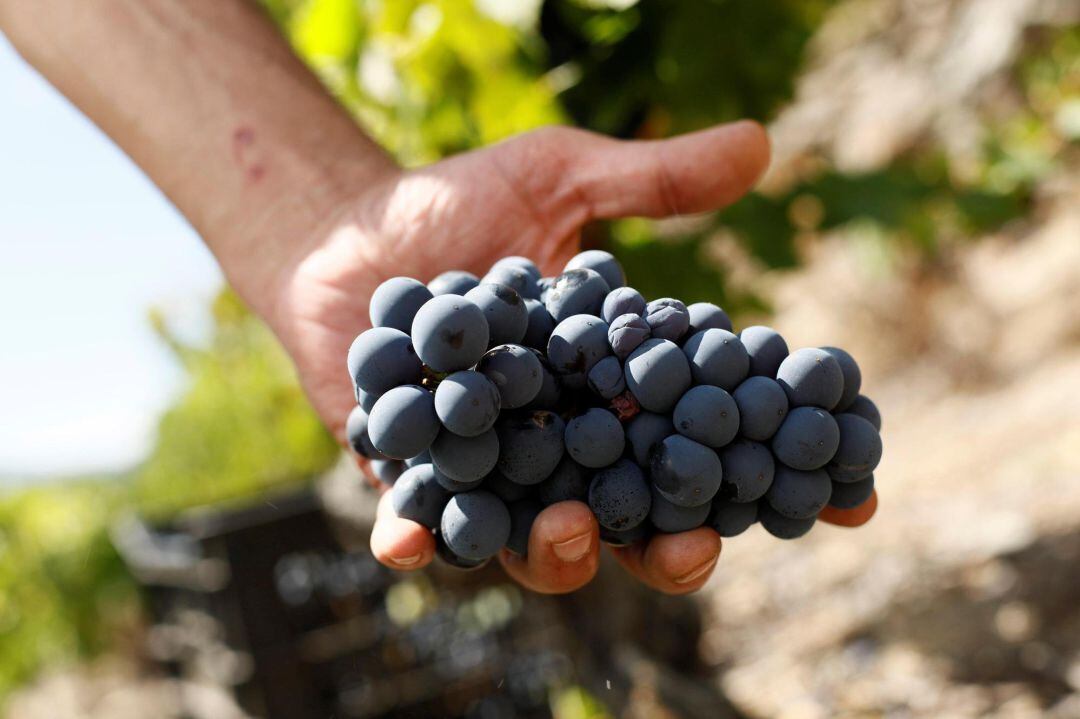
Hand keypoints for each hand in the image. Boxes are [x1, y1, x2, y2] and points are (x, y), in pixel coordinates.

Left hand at [266, 121, 874, 593]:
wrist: (349, 224)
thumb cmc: (460, 205)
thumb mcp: (560, 178)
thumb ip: (649, 180)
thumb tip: (761, 141)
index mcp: (617, 393)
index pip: (710, 444)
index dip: (775, 474)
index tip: (847, 498)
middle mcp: (565, 447)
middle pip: (638, 523)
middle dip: (673, 548)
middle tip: (694, 544)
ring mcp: (490, 471)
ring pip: (539, 543)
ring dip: (559, 553)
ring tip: (567, 529)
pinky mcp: (410, 476)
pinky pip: (421, 524)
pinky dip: (419, 537)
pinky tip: (408, 539)